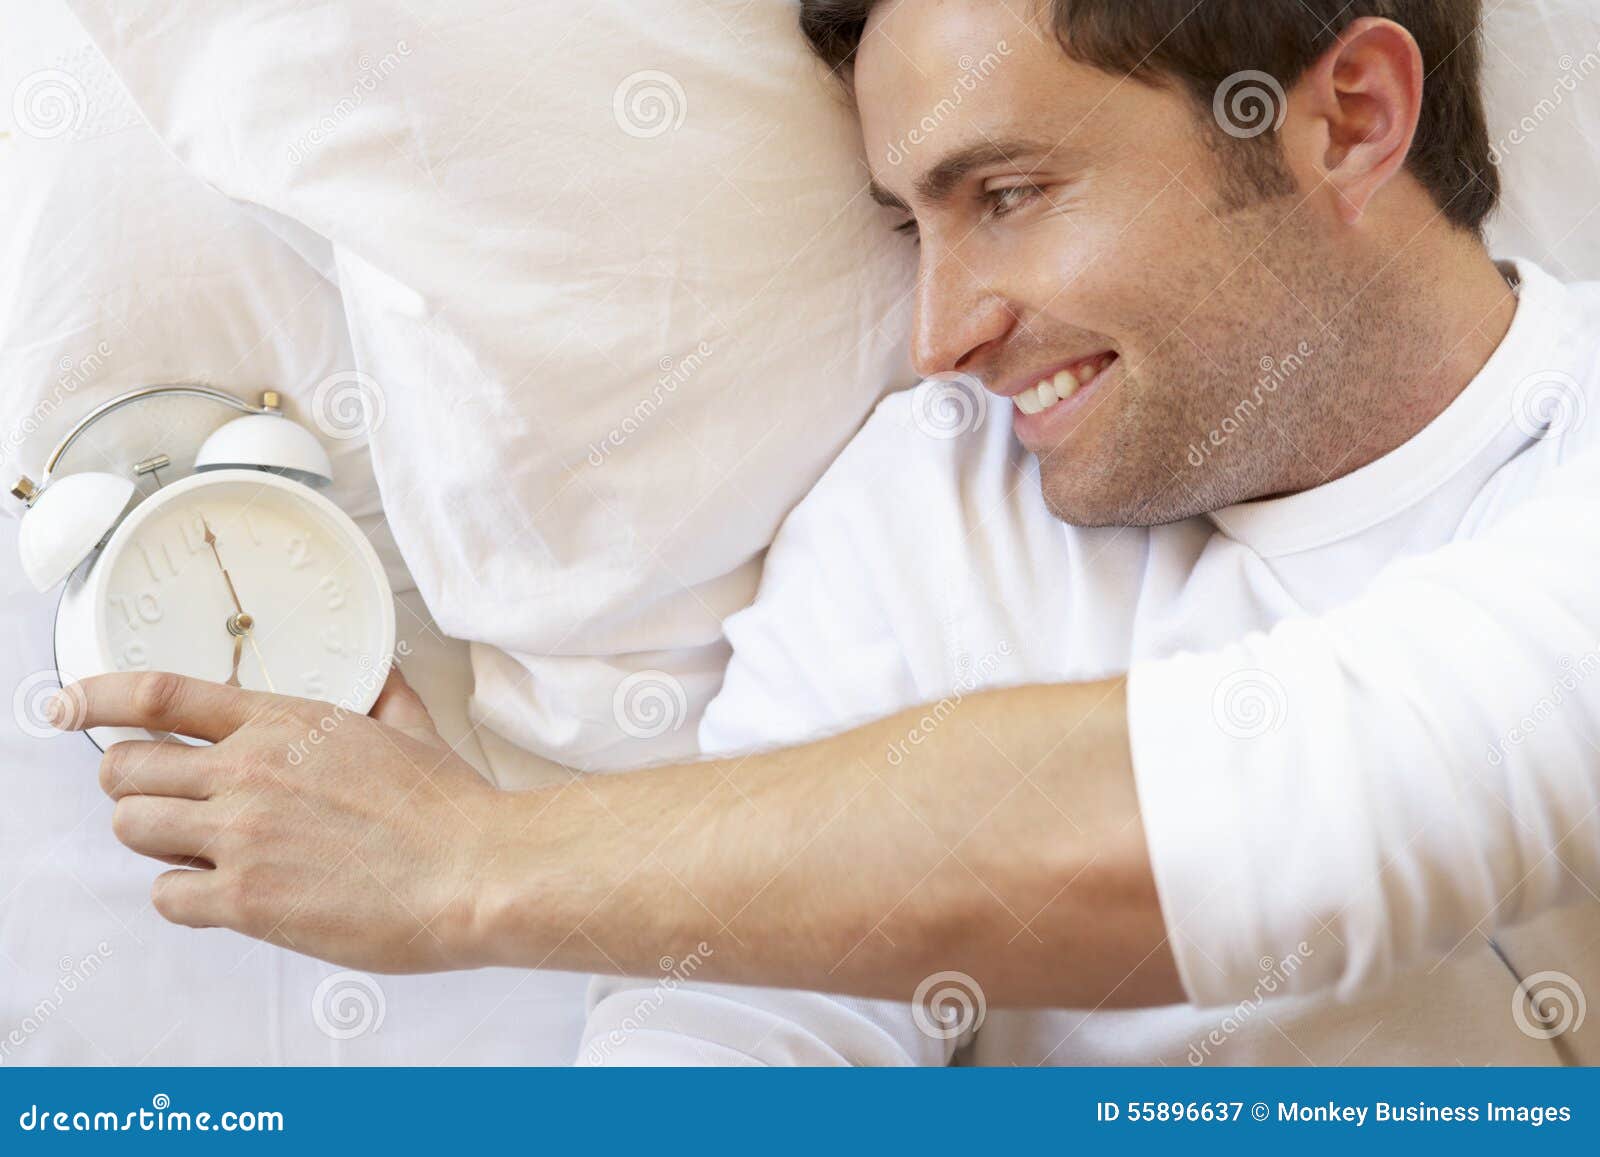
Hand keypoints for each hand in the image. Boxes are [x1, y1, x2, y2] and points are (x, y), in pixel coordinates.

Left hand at [54, 669, 502, 972]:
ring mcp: (242, 836)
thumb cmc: (451, 811)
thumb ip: (384, 698)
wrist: (475, 873)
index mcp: (286, 723)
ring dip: (155, 839)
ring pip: (132, 827)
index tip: (71, 702)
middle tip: (164, 798)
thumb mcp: (413, 731)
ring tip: (196, 848)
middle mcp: (250, 772)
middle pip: (126, 766)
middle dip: (133, 783)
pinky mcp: (246, 900)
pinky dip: (185, 896)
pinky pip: (166, 895)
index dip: (100, 695)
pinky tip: (223, 893)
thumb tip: (384, 679)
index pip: (162, 695)